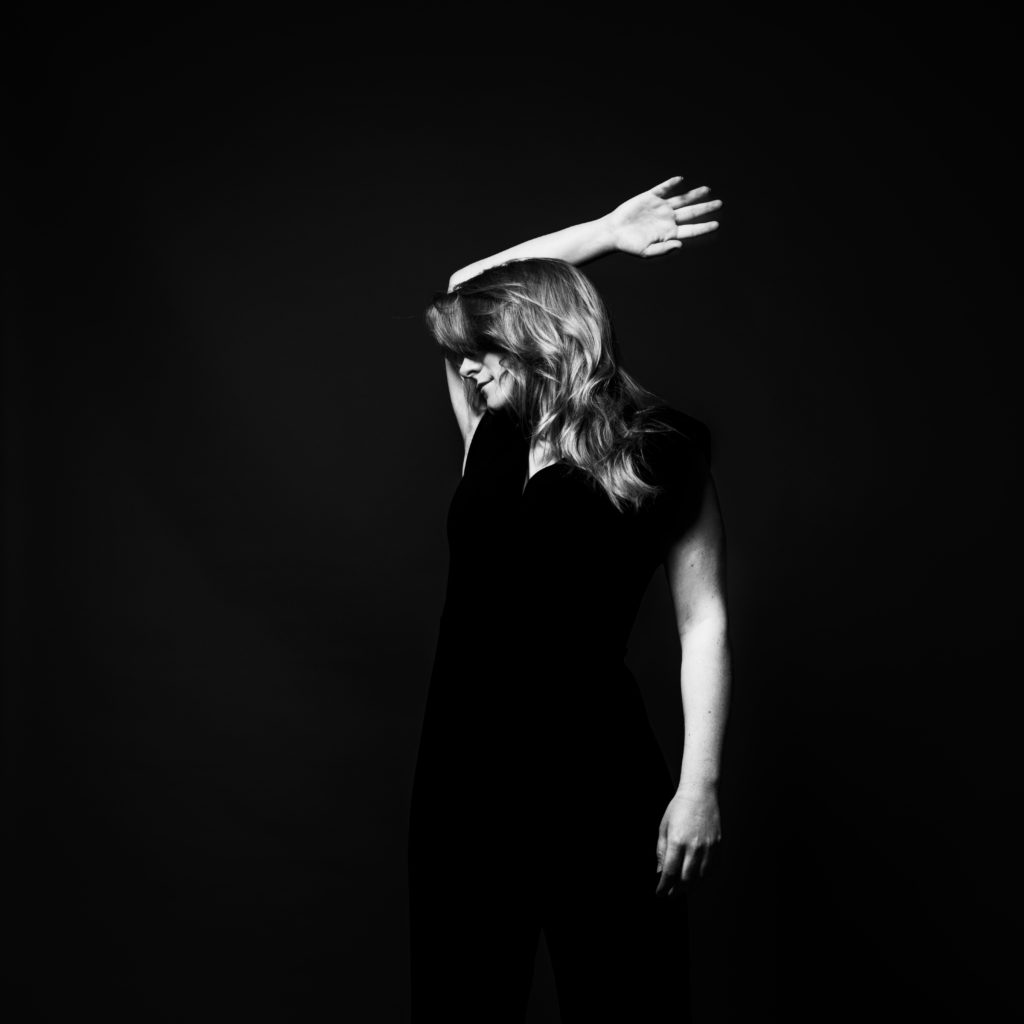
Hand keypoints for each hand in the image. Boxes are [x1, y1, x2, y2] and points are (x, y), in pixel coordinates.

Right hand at [604, 175, 721, 257]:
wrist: (614, 233)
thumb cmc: (630, 245)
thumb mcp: (647, 252)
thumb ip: (664, 248)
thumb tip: (680, 244)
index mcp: (669, 232)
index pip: (691, 229)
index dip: (703, 227)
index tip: (716, 225)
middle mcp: (668, 219)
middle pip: (691, 212)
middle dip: (705, 208)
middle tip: (720, 203)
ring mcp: (660, 207)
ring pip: (681, 199)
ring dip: (694, 195)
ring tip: (707, 190)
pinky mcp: (649, 198)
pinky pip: (663, 189)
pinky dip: (670, 184)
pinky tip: (679, 180)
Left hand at [655, 784, 721, 898]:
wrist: (701, 794)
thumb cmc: (679, 808)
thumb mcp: (664, 827)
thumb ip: (661, 851)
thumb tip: (660, 872)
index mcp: (677, 841)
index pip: (670, 872)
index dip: (664, 886)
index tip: (659, 893)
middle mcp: (695, 847)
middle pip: (686, 879)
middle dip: (676, 890)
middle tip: (670, 894)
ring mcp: (709, 848)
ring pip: (700, 878)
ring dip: (690, 887)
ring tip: (682, 889)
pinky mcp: (718, 847)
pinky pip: (712, 870)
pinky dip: (704, 879)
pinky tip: (696, 880)